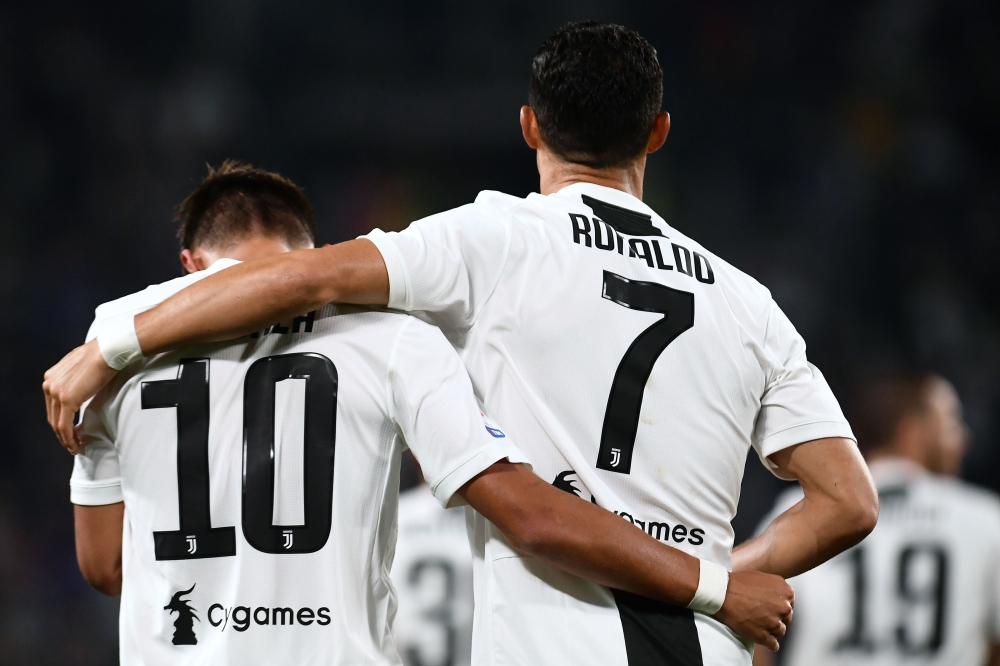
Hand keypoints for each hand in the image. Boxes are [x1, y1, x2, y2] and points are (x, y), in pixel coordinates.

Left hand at [43, 339, 116, 453]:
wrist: (107, 350)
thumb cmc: (101, 355)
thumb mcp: (81, 367)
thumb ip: (75, 379)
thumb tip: (81, 388)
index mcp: (51, 377)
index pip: (52, 406)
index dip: (59, 420)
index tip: (69, 430)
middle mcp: (49, 384)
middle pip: (52, 416)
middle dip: (61, 433)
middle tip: (72, 442)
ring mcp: (56, 393)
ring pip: (57, 423)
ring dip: (65, 438)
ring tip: (75, 446)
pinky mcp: (67, 400)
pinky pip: (64, 425)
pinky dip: (69, 437)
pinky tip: (76, 443)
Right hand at [713, 571, 793, 651]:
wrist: (722, 592)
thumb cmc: (739, 583)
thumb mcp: (763, 577)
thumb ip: (776, 588)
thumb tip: (780, 597)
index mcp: (786, 591)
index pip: (789, 604)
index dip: (778, 605)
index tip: (769, 606)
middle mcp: (784, 607)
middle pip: (786, 618)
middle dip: (775, 617)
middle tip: (761, 615)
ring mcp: (774, 623)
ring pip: (780, 631)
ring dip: (771, 629)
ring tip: (758, 624)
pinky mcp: (764, 636)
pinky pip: (773, 645)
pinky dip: (769, 643)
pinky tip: (762, 637)